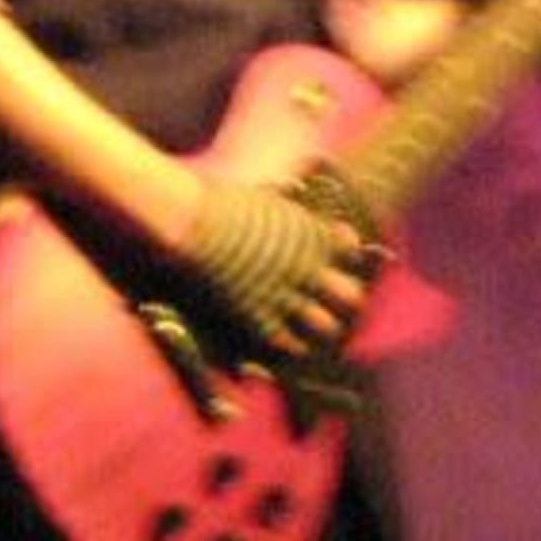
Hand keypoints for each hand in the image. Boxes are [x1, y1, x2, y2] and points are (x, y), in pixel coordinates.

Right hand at [182, 178, 380, 354]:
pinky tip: (280, 339)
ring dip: (320, 328)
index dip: (343, 260)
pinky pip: (290, 342)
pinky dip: (289, 344)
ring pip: (328, 326)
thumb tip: (295, 195)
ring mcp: (286, 293)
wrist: (187, 219)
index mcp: (313, 234)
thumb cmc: (217, 202)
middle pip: (352, 297)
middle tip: (328, 305)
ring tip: (308, 329)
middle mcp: (308, 267)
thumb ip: (291, 207)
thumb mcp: (267, 198)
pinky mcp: (259, 316)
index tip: (328, 264)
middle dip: (343, 302)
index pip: (352, 252)